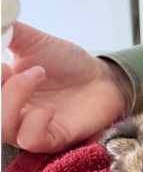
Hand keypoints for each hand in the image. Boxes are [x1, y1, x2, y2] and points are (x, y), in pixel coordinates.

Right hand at [2, 22, 132, 152]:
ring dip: (14, 97)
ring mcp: (30, 127)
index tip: (0, 62)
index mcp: (0, 89)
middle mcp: (10, 111)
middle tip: (8, 67)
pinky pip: (31, 140)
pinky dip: (34, 123)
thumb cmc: (67, 63)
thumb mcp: (32, 42)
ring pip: (3, 128)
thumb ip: (6, 31)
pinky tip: (47, 109)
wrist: (103, 76)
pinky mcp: (53, 138)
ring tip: (38, 74)